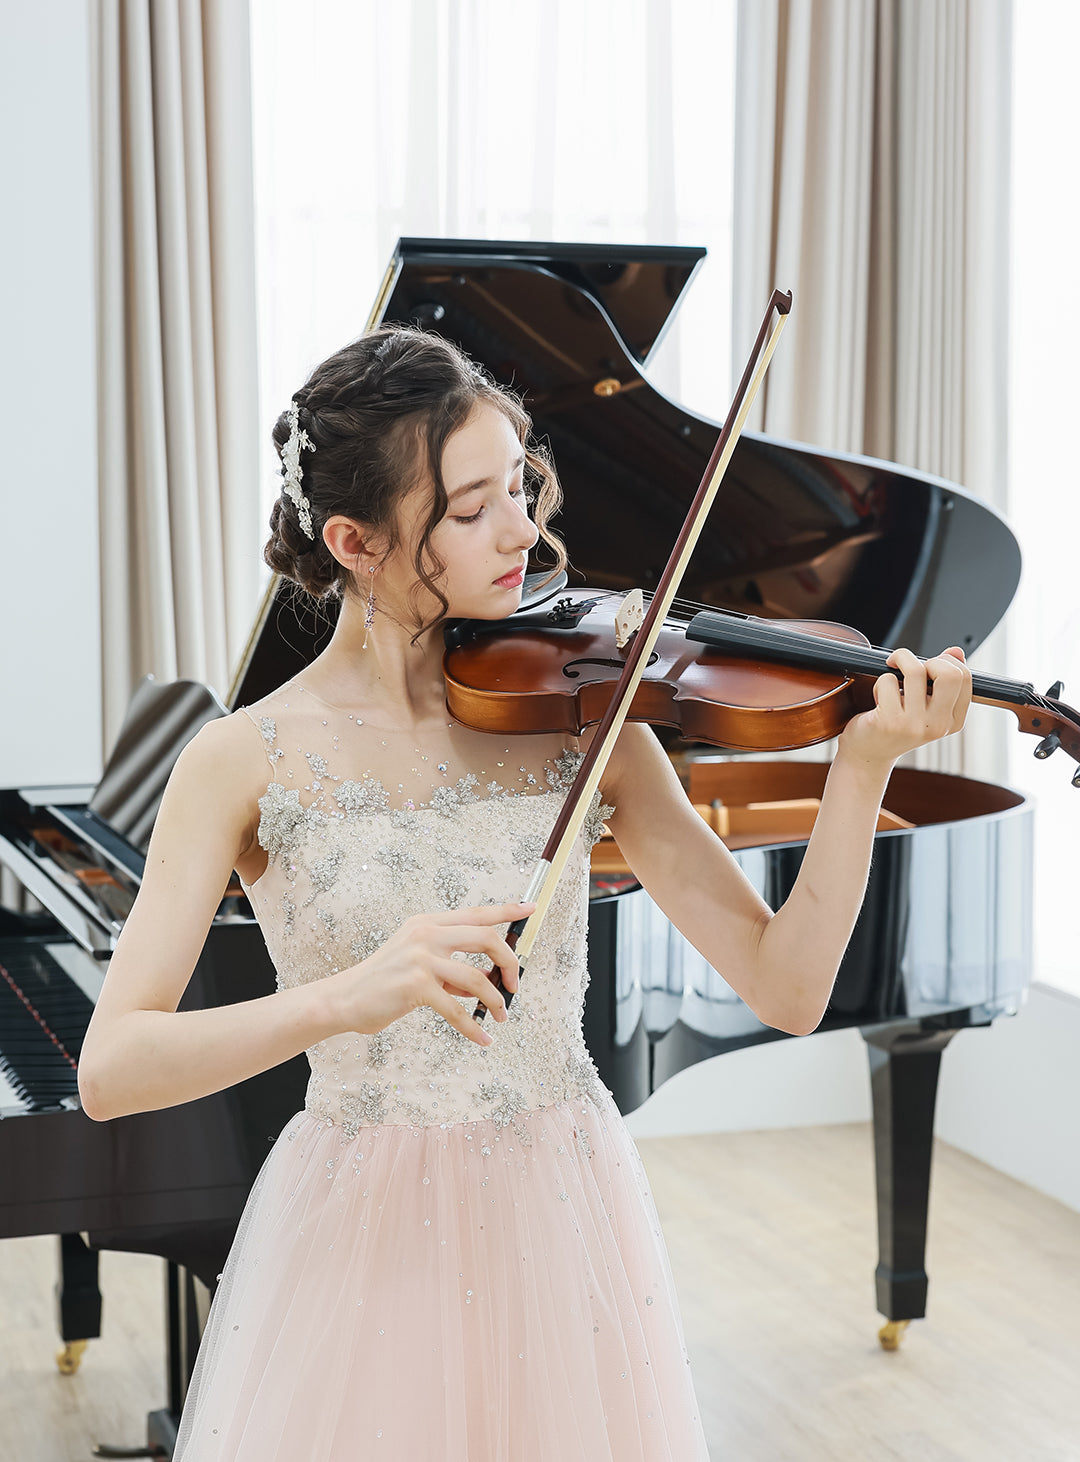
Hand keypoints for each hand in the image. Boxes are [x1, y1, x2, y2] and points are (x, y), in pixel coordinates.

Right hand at [324, 900, 534, 1047]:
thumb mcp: (419, 965)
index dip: (507, 910)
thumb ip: (450, 968)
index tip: (530, 908)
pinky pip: (458, 1009)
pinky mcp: (417, 985)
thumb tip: (486, 981)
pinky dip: (474, 1028)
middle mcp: (427, 933)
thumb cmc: (384, 984)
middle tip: (515, 987)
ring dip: (496, 1001)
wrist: (344, 999)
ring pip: (478, 977)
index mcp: (429, 923)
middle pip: (487, 938)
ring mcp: (421, 957)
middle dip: (509, 963)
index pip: (476, 913)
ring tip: (501, 1017)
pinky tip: (483, 1039)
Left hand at [838, 645, 972, 770]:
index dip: (944, 662)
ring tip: (892, 676)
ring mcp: (914, 725)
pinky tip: (879, 698)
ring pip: (915, 671)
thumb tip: (956, 651)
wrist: (870, 754)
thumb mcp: (926, 705)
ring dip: (899, 663)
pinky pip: (888, 681)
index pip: (964, 676)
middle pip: (948, 673)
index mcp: (953, 720)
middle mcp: (938, 725)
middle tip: (911, 668)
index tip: (928, 667)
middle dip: (928, 660)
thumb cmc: (897, 726)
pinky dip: (880, 682)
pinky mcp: (889, 722)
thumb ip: (943, 679)